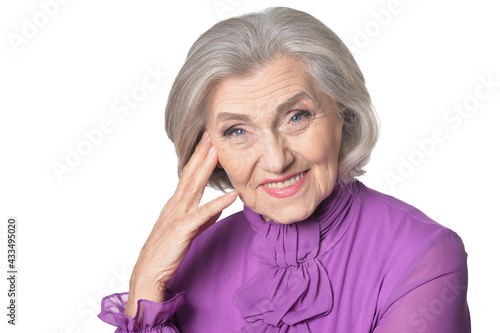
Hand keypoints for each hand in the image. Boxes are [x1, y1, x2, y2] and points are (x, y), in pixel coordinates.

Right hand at [125, 131, 237, 316]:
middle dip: (202, 153)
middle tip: (212, 134)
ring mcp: (177, 216)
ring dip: (206, 168)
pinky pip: (202, 215)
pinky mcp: (181, 231)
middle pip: (191, 175)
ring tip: (218, 151)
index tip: (210, 142)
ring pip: (193, 187)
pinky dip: (216, 204)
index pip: (190, 176)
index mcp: (176, 205)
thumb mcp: (187, 231)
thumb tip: (218, 209)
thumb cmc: (166, 252)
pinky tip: (231, 196)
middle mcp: (175, 206)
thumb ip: (203, 219)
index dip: (200, 158)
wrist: (148, 274)